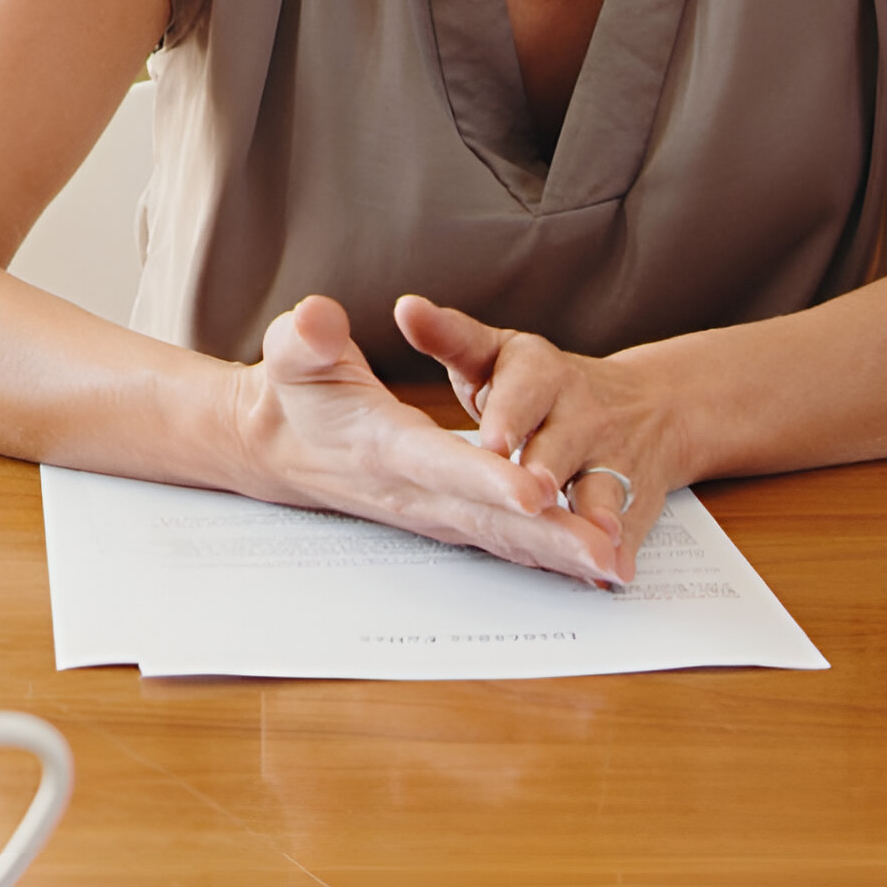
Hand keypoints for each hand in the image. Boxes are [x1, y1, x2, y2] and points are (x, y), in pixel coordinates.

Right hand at [228, 296, 626, 585]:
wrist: (272, 447)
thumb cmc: (292, 393)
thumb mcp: (291, 353)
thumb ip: (306, 338)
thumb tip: (315, 319)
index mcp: (383, 445)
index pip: (442, 463)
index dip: (487, 478)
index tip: (534, 490)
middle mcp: (413, 489)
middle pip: (488, 516)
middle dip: (548, 536)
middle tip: (604, 552)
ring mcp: (430, 510)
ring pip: (502, 537)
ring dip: (557, 555)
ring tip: (614, 567)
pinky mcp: (443, 516)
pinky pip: (500, 541)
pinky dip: (544, 557)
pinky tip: (588, 565)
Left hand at [398, 295, 684, 577]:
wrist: (651, 407)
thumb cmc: (540, 385)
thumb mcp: (496, 353)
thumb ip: (449, 336)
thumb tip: (405, 306)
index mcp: (541, 372)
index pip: (524, 389)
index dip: (509, 415)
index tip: (492, 440)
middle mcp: (580, 412)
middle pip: (563, 443)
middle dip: (547, 468)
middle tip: (531, 492)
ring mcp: (611, 457)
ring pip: (601, 486)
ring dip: (594, 512)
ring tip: (589, 535)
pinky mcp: (632, 498)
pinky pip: (628, 524)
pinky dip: (621, 549)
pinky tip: (613, 571)